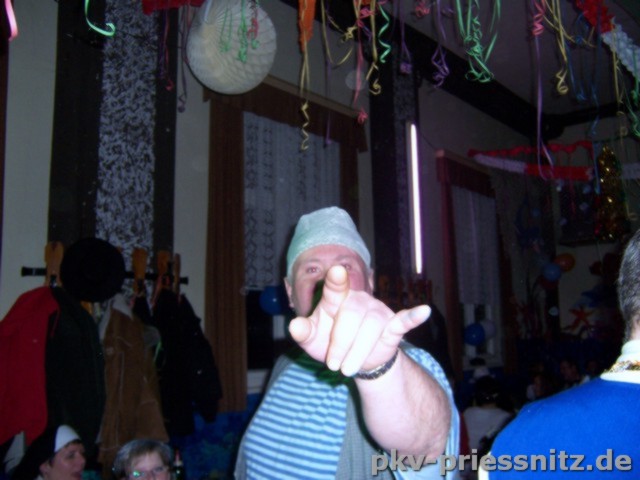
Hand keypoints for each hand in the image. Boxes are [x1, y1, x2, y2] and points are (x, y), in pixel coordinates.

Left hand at [288, 265, 431, 375]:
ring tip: (348, 369)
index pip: (335, 287)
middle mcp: (358, 300)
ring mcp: (377, 311)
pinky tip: (424, 311)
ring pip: (370, 329)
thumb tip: (294, 326)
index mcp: (336, 299)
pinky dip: (413, 316)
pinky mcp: (393, 325)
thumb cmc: (330, 343)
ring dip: (358, 352)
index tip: (337, 272)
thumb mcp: (313, 341)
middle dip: (340, 344)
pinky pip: (404, 320)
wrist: (352, 362)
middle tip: (334, 365)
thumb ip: (303, 332)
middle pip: (350, 318)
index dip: (336, 280)